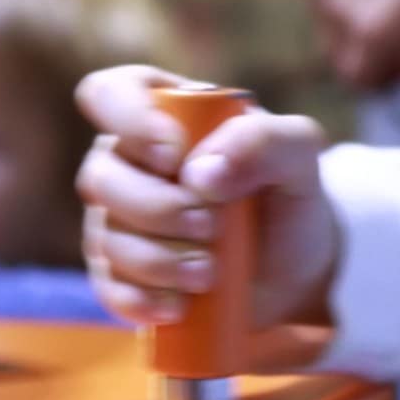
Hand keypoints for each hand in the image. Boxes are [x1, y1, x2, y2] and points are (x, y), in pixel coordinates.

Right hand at [73, 65, 338, 331]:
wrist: (293, 266)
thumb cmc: (286, 193)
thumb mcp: (298, 154)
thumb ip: (262, 141)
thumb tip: (202, 173)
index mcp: (159, 111)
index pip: (108, 94)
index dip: (129, 121)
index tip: (175, 155)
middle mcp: (125, 160)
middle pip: (101, 176)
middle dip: (158, 209)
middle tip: (213, 228)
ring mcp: (115, 219)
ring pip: (106, 236)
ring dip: (158, 260)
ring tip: (210, 273)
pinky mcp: (119, 274)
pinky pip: (108, 287)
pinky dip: (143, 299)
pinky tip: (179, 305)